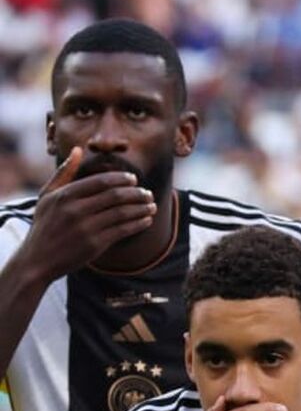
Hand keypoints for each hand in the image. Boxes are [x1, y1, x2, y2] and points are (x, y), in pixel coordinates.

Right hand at [18, 147, 156, 281]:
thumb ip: (64, 173)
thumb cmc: (45, 225)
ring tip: (152, 205)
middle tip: (147, 193)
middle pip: (115, 196)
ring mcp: (86, 228)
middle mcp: (75, 210)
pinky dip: (139, 223)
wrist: (37, 260)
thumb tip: (78, 150)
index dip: (121, 179)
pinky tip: (147, 220)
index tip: (134, 180)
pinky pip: (123, 230)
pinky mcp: (94, 244)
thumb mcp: (47, 196)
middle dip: (137, 193)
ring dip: (142, 208)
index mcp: (65, 196)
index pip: (101, 181)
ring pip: (123, 212)